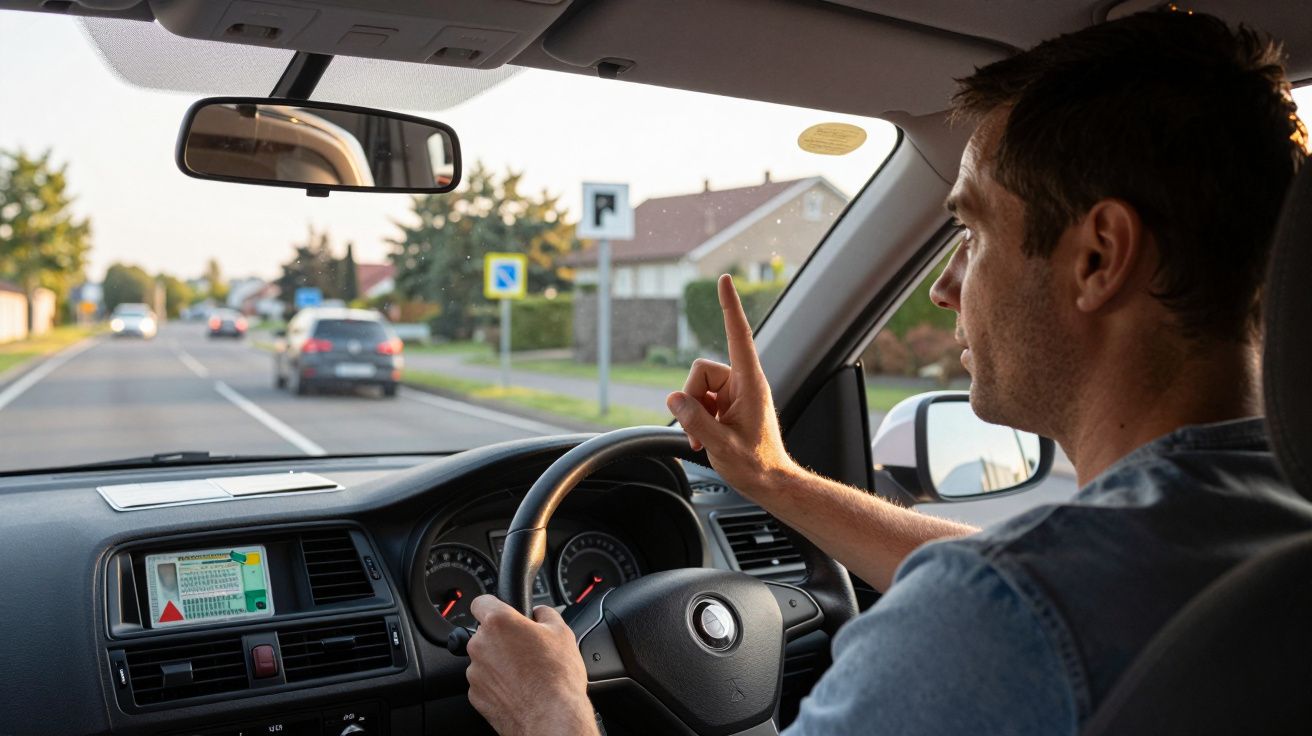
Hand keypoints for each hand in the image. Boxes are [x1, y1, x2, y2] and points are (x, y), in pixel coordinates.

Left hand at [466, 595, 598, 735]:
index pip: (481, 602)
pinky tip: (519, 689)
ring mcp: (475, 672)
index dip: (493, 605)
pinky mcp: (476, 695)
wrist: (551, 717)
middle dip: (502, 639)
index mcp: (499, 623)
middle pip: (485, 634)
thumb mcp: (562, 632)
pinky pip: (485, 683)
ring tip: (525, 673)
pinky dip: (497, 684)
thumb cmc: (556, 676)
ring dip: (499, 663)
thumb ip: (545, 614)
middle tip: (525, 649)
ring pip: (485, 659)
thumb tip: (540, 612)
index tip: (501, 612)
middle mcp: (481, 645)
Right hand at [666, 274, 800, 495]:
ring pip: (697, 386)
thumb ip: (696, 421)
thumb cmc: (756, 466)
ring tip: (704, 438)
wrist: (770, 483)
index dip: (730, 306)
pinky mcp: (727, 404)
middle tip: (699, 430)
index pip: (738, 336)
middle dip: (692, 398)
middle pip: (701, 371)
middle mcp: (743, 383)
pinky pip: (700, 400)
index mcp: (751, 384)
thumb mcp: (721, 447)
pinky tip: (703, 438)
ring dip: (693, 412)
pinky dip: (696, 418)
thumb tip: (674, 398)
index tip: (725, 280)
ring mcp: (735, 394)